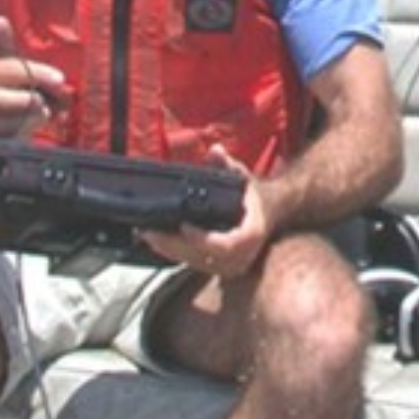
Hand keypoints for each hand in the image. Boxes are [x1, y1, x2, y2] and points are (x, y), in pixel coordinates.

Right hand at [0, 16, 66, 144]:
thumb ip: (0, 46)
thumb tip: (1, 20)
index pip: (12, 69)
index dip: (38, 73)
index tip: (60, 79)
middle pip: (12, 100)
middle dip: (35, 102)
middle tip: (49, 103)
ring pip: (14, 123)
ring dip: (34, 120)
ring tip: (45, 114)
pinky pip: (9, 141)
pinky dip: (24, 134)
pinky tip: (31, 127)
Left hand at [138, 147, 266, 277]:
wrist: (271, 213)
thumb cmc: (254, 195)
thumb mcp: (243, 176)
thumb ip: (228, 164)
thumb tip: (215, 150)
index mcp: (250, 235)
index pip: (225, 245)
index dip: (203, 239)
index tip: (184, 226)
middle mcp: (241, 256)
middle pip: (202, 258)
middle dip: (173, 245)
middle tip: (149, 232)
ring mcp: (229, 266)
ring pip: (194, 263)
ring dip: (169, 250)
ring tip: (147, 235)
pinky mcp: (218, 268)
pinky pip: (193, 264)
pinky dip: (174, 253)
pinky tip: (157, 241)